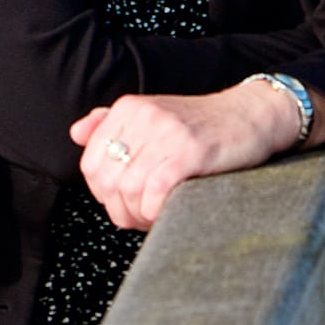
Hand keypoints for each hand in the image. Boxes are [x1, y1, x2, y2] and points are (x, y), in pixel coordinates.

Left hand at [70, 84, 300, 231]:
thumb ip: (111, 124)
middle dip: (120, 210)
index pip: (90, 165)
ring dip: (140, 216)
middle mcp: (143, 115)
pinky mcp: (191, 151)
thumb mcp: (151, 117)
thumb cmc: (198, 126)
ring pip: (128, 191)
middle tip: (142, 217)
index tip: (125, 203)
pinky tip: (167, 213)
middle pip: (107, 182)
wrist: (248, 117)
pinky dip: (155, 213)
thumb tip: (76, 134)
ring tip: (156, 216)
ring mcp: (167, 132)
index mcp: (128, 108)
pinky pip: (154, 193)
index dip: (104, 195)